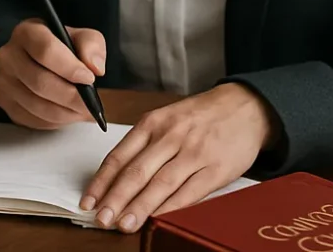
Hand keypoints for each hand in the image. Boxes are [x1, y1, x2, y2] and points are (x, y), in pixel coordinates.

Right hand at [0, 18, 106, 128]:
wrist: (46, 63)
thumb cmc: (64, 50)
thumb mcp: (83, 38)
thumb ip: (92, 46)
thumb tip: (94, 66)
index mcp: (27, 32)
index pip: (45, 50)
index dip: (69, 68)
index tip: (88, 78)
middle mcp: (9, 54)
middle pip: (40, 81)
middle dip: (70, 96)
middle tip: (90, 103)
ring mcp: (4, 79)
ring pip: (36, 104)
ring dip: (64, 112)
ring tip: (81, 110)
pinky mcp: (5, 101)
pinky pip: (31, 119)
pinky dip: (54, 121)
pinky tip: (65, 112)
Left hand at [81, 83, 279, 232]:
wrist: (244, 107)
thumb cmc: (199, 116)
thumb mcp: (165, 118)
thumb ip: (143, 144)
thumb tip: (115, 176)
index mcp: (152, 123)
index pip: (119, 156)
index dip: (101, 181)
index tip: (88, 200)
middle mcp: (170, 137)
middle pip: (136, 172)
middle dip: (115, 198)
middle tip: (101, 218)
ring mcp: (193, 153)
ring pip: (160, 184)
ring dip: (139, 208)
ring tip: (124, 224)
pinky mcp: (216, 169)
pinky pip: (189, 193)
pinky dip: (171, 208)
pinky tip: (157, 219)